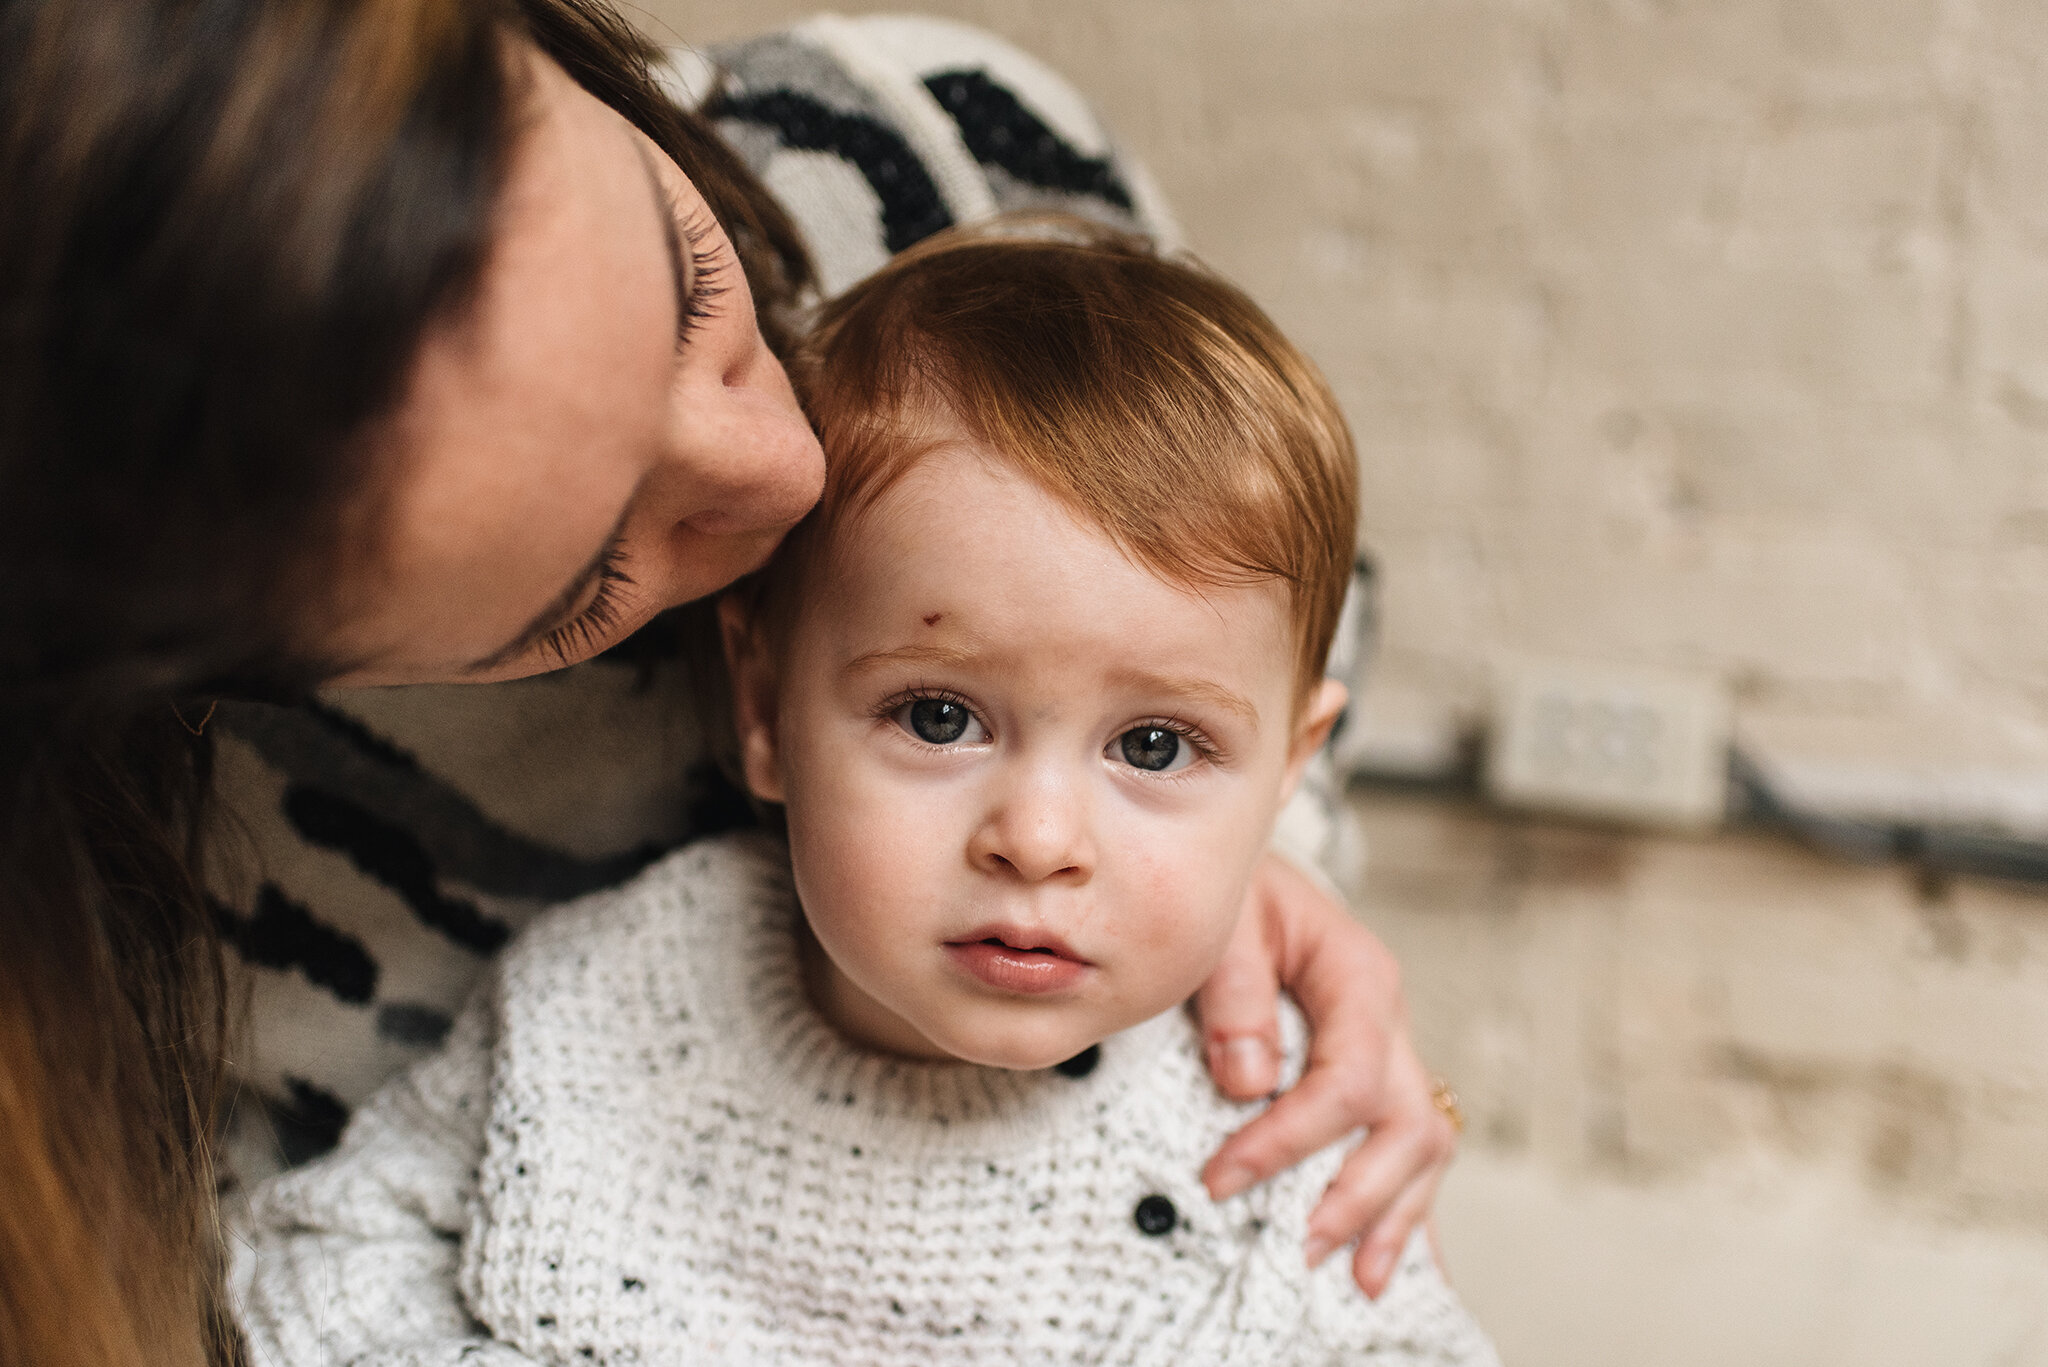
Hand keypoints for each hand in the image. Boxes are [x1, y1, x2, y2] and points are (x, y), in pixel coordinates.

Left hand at [1192, 852, 1456, 1297]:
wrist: (1248, 870)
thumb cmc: (1233, 892)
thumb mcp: (1223, 924)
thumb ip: (1235, 996)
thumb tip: (1249, 1083)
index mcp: (1359, 977)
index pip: (1348, 1082)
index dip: (1288, 1140)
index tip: (1222, 1178)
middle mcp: (1389, 1018)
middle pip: (1408, 1125)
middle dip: (1359, 1196)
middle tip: (1300, 1244)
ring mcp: (1391, 1047)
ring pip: (1424, 1143)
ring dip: (1394, 1214)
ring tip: (1358, 1278)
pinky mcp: (1376, 1069)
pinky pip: (1407, 1142)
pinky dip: (1402, 1202)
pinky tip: (1387, 1255)